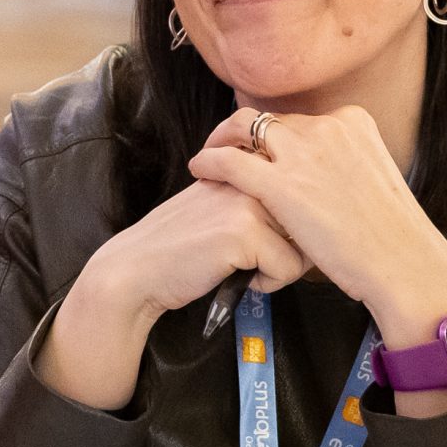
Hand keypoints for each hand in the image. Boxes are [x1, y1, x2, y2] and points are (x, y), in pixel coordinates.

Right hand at [38, 177, 305, 410]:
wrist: (136, 270)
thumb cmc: (179, 247)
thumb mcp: (218, 205)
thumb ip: (254, 195)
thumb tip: (305, 211)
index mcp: (245, 163)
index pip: (301, 191)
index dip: (295, 224)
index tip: (267, 241)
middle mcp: (250, 174)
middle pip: (310, 220)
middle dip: (292, 248)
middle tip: (256, 260)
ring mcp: (247, 201)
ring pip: (304, 246)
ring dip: (280, 267)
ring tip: (246, 268)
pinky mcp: (244, 233)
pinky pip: (288, 268)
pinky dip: (268, 284)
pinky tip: (239, 279)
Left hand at [187, 106, 446, 350]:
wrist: (399, 261)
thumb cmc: (390, 235)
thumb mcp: (372, 179)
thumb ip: (344, 165)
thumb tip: (324, 173)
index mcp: (353, 121)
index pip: (299, 119)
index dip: (275, 135)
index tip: (262, 146)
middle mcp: (326, 127)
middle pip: (271, 120)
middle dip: (246, 132)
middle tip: (225, 144)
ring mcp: (303, 152)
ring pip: (243, 127)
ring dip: (222, 138)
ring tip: (208, 155)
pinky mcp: (280, 183)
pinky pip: (229, 160)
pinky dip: (209, 160)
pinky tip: (199, 168)